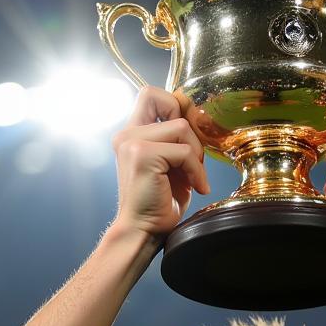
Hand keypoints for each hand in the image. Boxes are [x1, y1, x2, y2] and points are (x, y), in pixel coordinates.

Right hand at [110, 86, 210, 241]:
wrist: (144, 231)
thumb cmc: (159, 203)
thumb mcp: (172, 164)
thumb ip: (177, 140)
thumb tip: (198, 119)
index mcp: (131, 134)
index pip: (150, 94)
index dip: (174, 105)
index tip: (187, 136)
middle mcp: (127, 134)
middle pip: (166, 101)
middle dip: (189, 128)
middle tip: (193, 158)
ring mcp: (132, 143)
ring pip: (181, 127)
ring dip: (196, 154)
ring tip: (194, 177)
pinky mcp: (143, 156)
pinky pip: (184, 152)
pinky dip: (196, 170)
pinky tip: (196, 188)